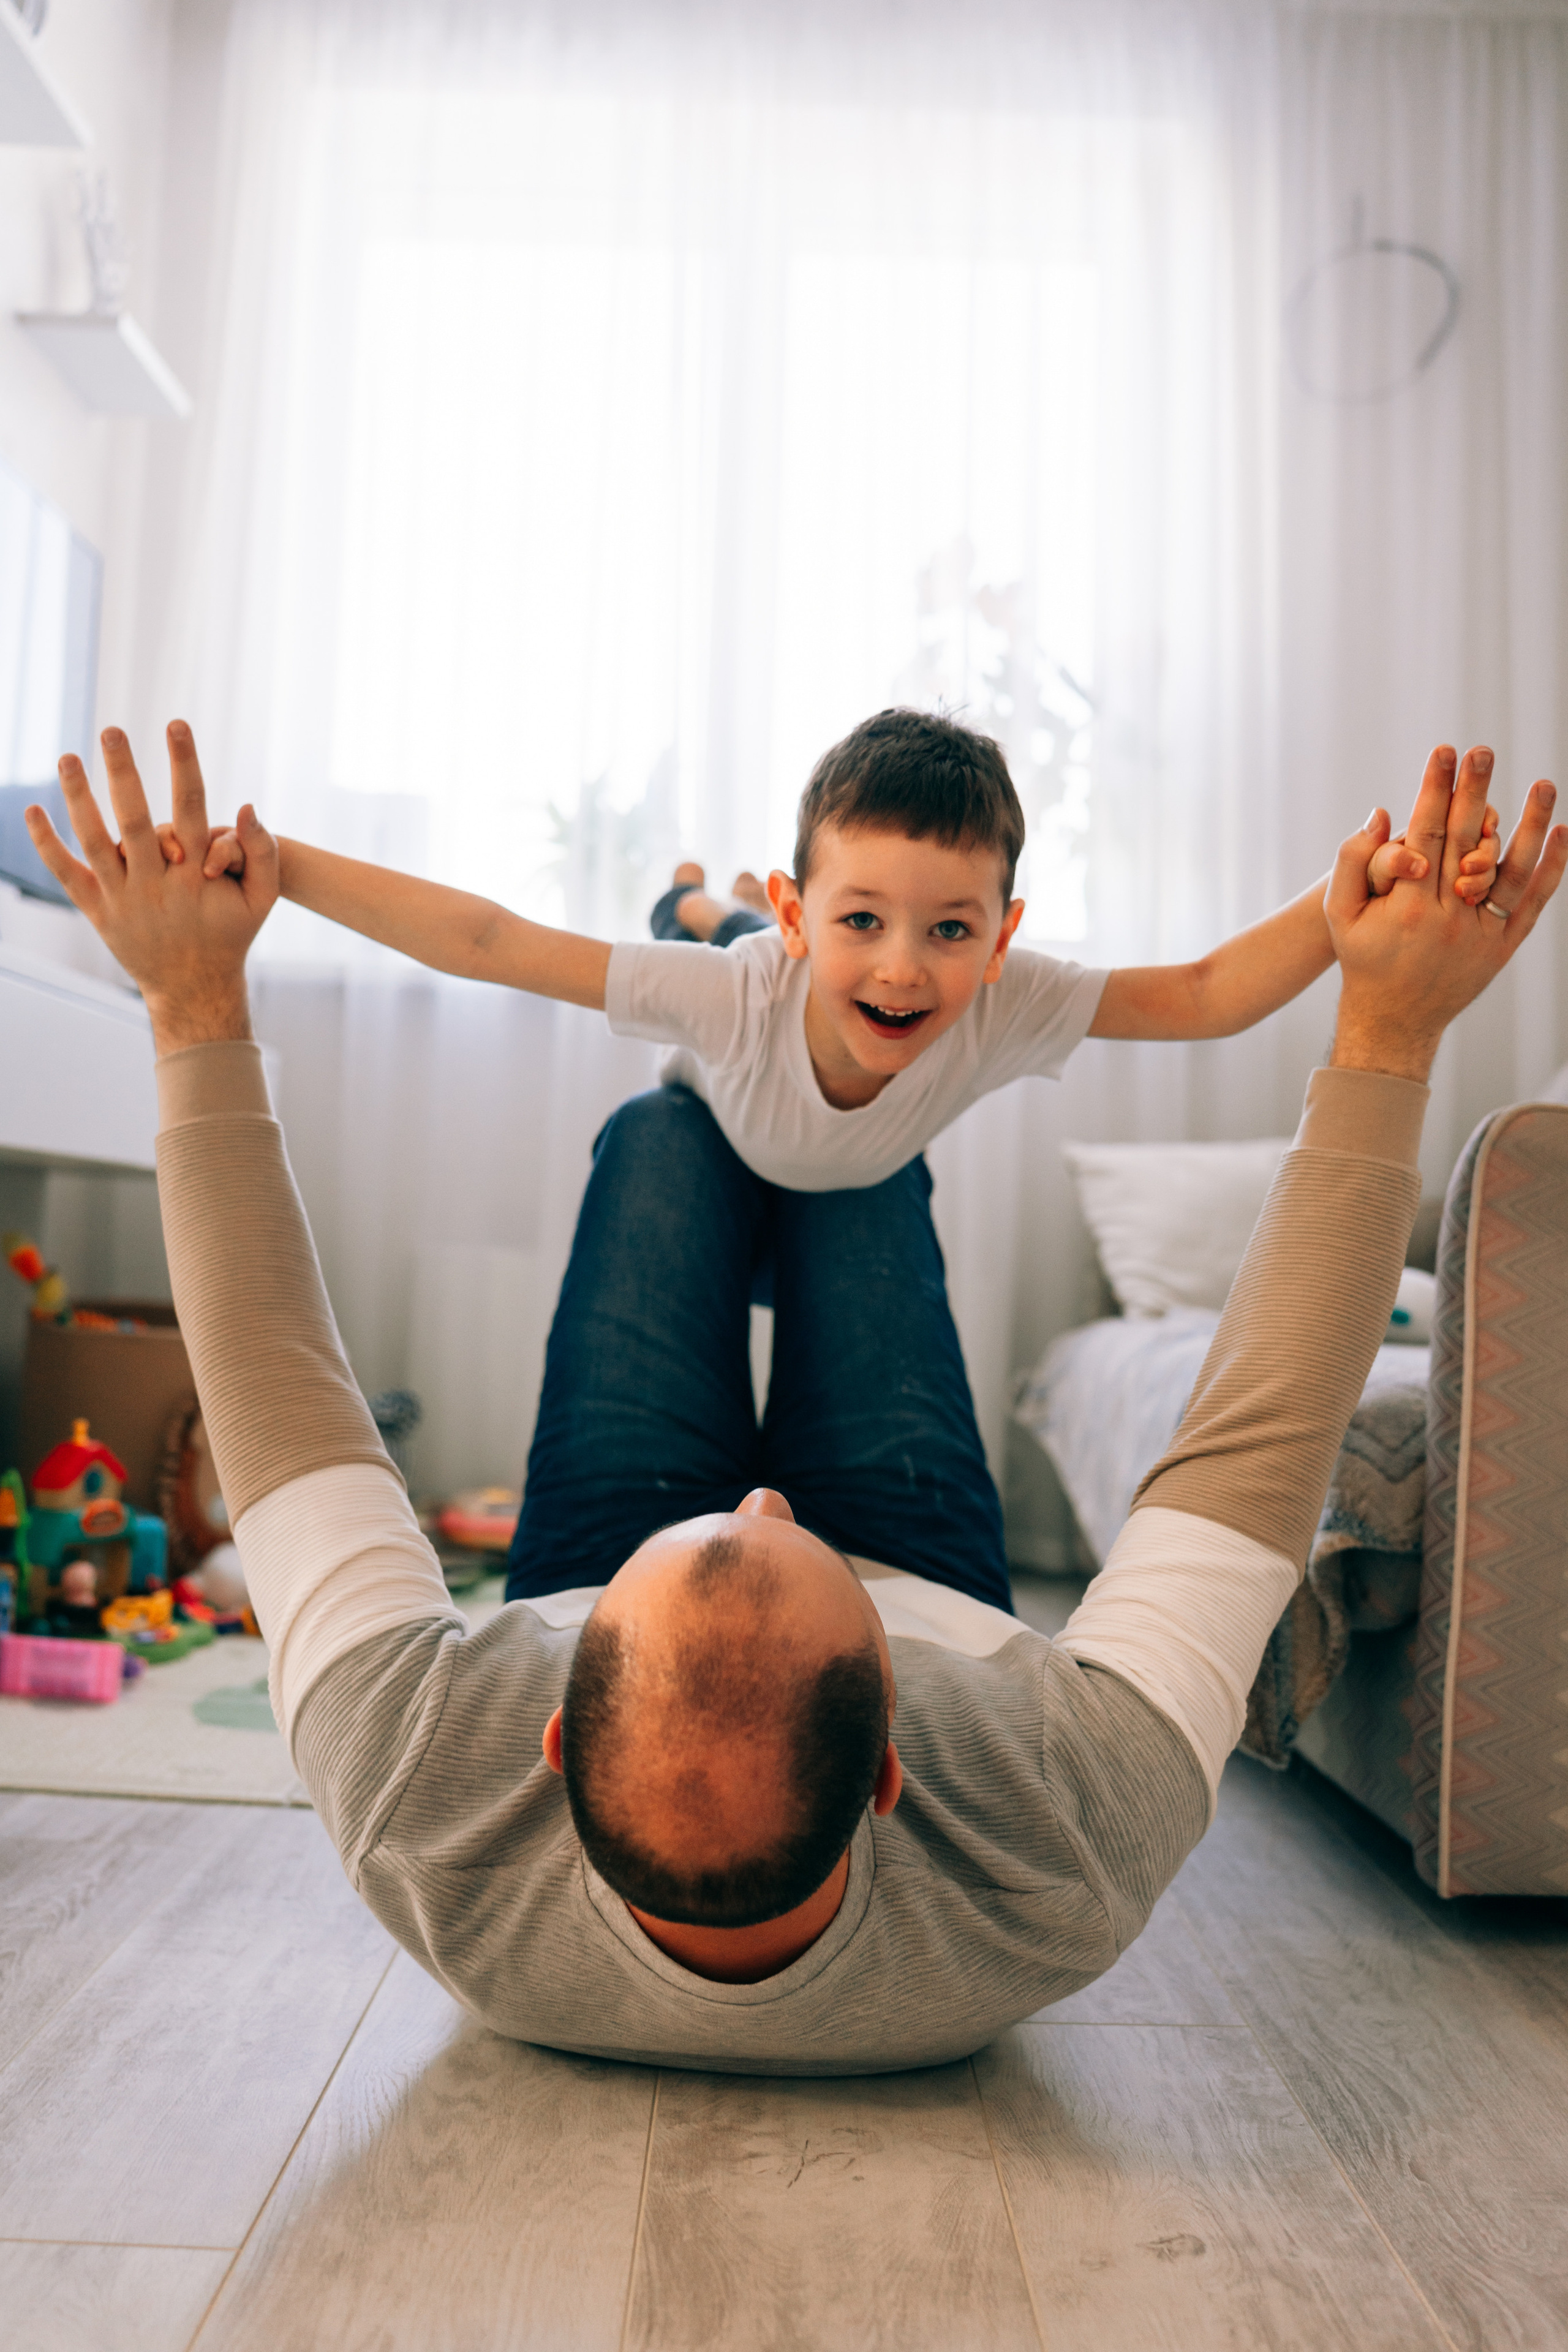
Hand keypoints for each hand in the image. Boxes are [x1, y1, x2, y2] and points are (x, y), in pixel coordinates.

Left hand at [24, 723, 278, 1053]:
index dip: (184, 763)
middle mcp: (157, 884)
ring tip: (67, 756)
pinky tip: (33, 810)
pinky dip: (47, 844)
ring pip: (96, 840)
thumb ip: (262, 851)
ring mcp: (124, 898)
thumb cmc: (229, 933)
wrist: (193, 989)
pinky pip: (67, 874)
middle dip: (123, 771)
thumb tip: (247, 806)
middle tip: (111, 730)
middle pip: (135, 818)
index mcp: (197, 875)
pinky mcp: (99, 912)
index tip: (176, 724)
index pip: (191, 806)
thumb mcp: (261, 898)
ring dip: (79, 796)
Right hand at [1327, 745, 1566, 1081]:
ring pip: (1512, 871)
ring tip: (1543, 784)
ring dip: (1531, 825)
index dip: (1435, 790)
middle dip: (1474, 792)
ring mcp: (1480, 934)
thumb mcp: (1340, 914)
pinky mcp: (1502, 947)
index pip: (1425, 835)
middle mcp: (1448, 918)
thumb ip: (1352, 861)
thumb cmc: (1363, 959)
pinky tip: (1561, 833)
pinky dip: (1550, 869)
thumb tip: (1383, 813)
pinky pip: (1531, 903)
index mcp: (1407, 907)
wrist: (1393, 1020)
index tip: (1444, 752)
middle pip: (1468, 842)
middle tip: (1482, 750)